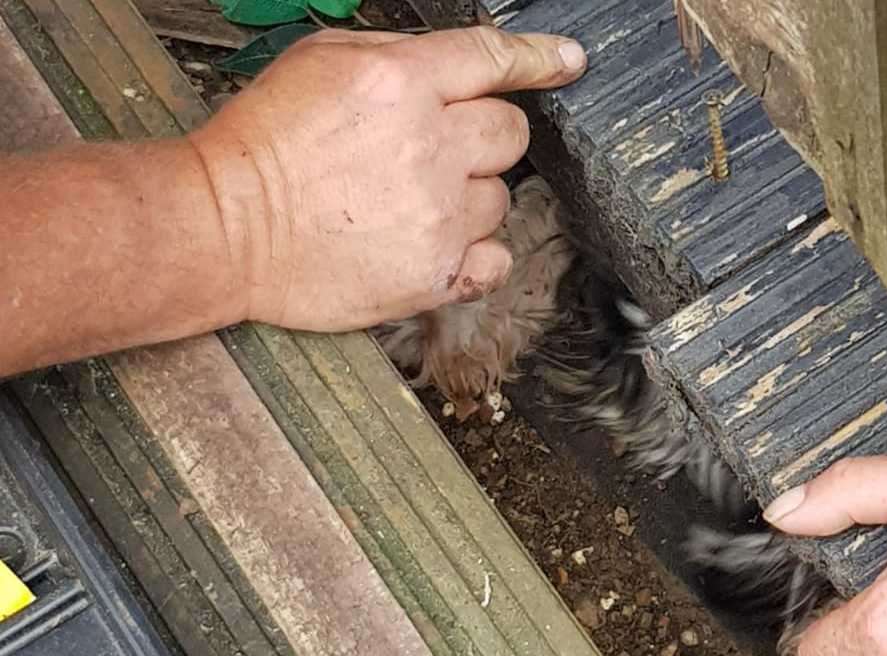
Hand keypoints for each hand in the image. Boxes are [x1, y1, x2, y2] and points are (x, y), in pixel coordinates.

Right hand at [189, 26, 585, 331]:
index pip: (494, 60)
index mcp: (402, 85)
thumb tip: (447, 67)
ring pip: (501, 199)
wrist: (226, 229)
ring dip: (470, 198)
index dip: (539, 60)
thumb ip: (394, 57)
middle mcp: (431, 147)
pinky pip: (496, 261)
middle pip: (510, 134)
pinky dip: (478, 255)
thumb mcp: (319, 63)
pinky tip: (440, 245)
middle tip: (438, 153)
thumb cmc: (262, 149)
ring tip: (411, 206)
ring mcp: (438, 215)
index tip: (566, 62)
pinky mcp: (436, 273)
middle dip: (483, 138)